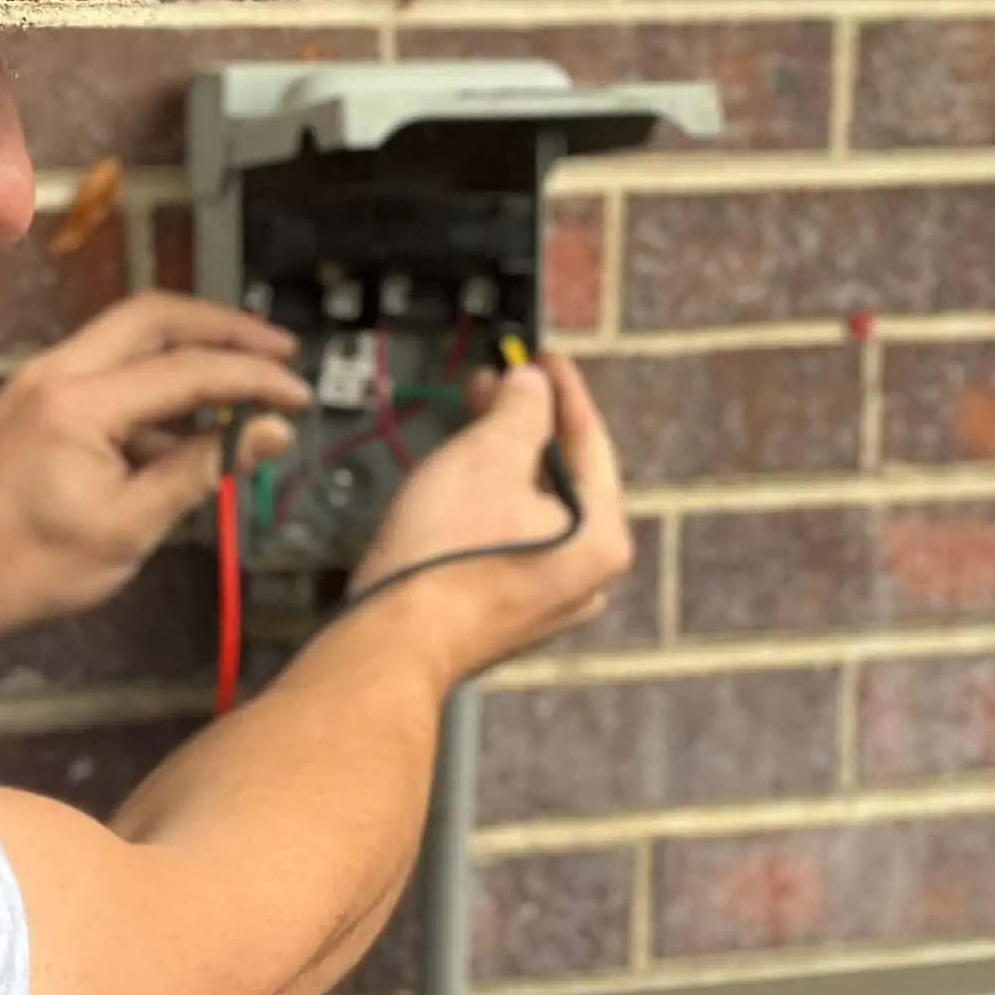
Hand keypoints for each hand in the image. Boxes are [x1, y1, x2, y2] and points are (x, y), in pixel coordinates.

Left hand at [0, 295, 308, 690]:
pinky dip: (152, 389)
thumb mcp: (127, 529)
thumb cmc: (24, 569)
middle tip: (278, 350)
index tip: (297, 396)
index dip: (254, 377)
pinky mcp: (32, 401)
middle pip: (155, 317)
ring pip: (127, 338)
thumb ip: (201, 471)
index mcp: (78, 402)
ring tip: (243, 391)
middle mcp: (55, 372)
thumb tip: (267, 433)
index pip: (188, 368)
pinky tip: (184, 433)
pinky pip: (104, 373)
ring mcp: (38, 382)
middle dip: (224, 328)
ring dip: (187, 354)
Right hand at [340, 349, 630, 685]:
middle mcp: (585, 575)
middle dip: (526, 424)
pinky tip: (460, 478)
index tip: (540, 356)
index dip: (562, 389)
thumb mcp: (489, 454)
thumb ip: (524, 408)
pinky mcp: (503, 612)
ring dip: (504, 460)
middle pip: (563, 478)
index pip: (591, 442)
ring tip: (473, 421)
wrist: (392, 637)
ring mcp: (545, 600)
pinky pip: (508, 541)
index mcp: (602, 536)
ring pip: (532, 510)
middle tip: (499, 382)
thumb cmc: (445, 553)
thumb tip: (533, 386)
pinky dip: (490, 503)